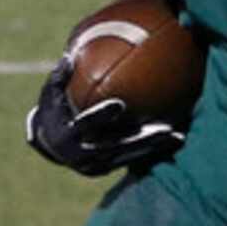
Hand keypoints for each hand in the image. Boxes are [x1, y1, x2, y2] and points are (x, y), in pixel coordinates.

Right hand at [24, 61, 183, 175]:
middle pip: (116, 146)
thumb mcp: (51, 94)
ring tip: (178, 137)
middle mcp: (81, 154)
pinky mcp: (105, 170)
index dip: (101, 115)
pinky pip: (131, 161)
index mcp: (66, 135)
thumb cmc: (53, 111)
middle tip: (164, 129)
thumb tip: (70, 55)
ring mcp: (94, 165)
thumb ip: (60, 77)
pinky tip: (174, 142)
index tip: (120, 104)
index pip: (85, 124)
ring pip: (128, 156)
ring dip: (153, 148)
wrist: (48, 146)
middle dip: (140, 139)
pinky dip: (150, 152)